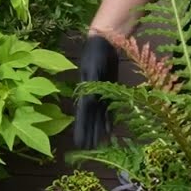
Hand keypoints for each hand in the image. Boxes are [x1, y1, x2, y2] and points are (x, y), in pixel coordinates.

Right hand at [73, 34, 118, 148]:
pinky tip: (110, 128)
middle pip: (90, 118)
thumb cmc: (96, 53)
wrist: (105, 40)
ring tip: (101, 144)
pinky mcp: (110, 88)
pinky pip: (109, 107)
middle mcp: (91, 95)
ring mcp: (101, 92)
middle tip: (90, 150)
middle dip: (90, 133)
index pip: (82, 115)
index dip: (81, 129)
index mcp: (85, 91)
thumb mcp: (93, 70)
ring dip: (100, 129)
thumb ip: (91, 88)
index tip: (79, 143)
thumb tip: (86, 105)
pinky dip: (109, 118)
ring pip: (100, 115)